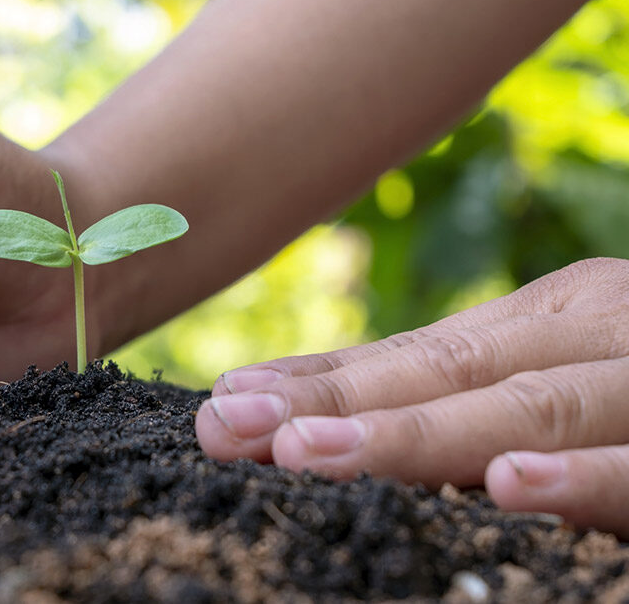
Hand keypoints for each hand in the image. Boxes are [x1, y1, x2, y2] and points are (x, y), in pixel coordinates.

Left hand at [196, 257, 628, 536]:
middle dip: (336, 404)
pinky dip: (584, 478)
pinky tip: (508, 490)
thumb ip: (459, 392)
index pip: (411, 354)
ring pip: (533, 411)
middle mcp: (596, 336)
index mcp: (548, 323)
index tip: (221, 405)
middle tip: (232, 428)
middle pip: (449, 374)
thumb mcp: (549, 373)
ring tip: (312, 454)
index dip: (316, 379)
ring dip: (420, 436)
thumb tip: (312, 417)